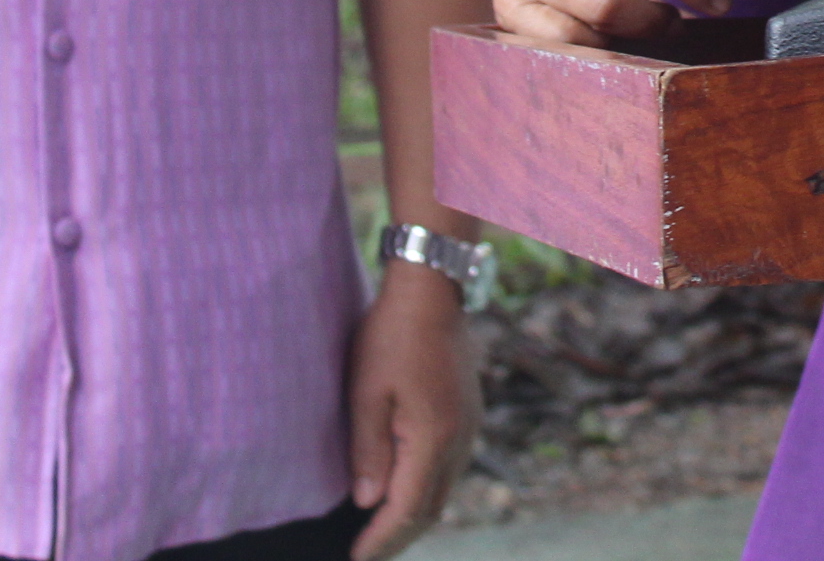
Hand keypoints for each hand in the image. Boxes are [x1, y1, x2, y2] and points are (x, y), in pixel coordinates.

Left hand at [345, 264, 480, 558]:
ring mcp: (468, 427)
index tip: (354, 558)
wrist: (432, 290)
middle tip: (366, 553)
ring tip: (381, 530)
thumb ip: (367, 450)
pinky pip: (450, 468)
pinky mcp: (468, 414)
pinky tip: (405, 488)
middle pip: (431, 508)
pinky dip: (427, 490)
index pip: (406, 509)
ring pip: (444, 491)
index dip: (379, 540)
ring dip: (414, 516)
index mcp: (433, 438)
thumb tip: (366, 503)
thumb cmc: (391, 336)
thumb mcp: (365, 392)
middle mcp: (459, 440)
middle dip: (398, 537)